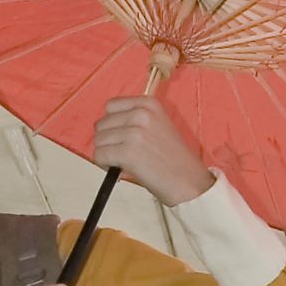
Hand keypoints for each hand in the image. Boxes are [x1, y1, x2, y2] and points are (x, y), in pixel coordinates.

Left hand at [92, 94, 211, 205]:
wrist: (188, 182)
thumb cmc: (171, 160)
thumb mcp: (156, 127)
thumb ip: (132, 121)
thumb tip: (102, 130)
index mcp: (148, 104)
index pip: (110, 107)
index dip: (111, 126)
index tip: (121, 139)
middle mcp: (140, 113)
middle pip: (101, 124)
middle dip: (107, 142)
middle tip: (122, 156)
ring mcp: (133, 131)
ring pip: (98, 141)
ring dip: (105, 155)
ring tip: (124, 164)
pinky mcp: (127, 151)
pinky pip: (99, 156)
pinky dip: (105, 166)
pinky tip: (120, 171)